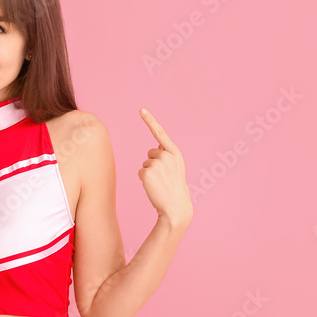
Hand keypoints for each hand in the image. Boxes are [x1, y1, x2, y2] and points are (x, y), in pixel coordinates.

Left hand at [138, 107, 192, 227]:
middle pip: (150, 152)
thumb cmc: (175, 188)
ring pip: (145, 163)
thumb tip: (154, 149)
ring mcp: (157, 164)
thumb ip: (167, 156)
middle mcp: (167, 156)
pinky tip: (154, 187)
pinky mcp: (147, 173)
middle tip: (163, 178)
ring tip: (160, 183)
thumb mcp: (175, 168)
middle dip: (153, 163)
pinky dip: (144, 180)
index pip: (160, 134)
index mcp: (175, 153)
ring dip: (149, 173)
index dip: (150, 120)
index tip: (142, 109)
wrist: (176, 207)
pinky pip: (140, 172)